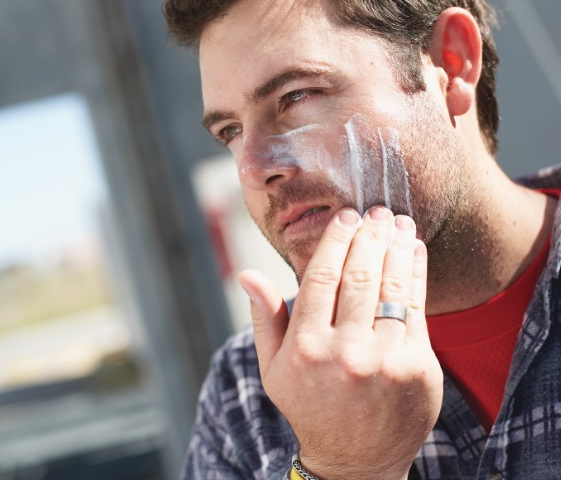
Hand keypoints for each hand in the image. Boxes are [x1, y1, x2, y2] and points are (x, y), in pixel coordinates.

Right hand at [238, 207, 442, 479]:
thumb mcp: (273, 368)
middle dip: (369, 236)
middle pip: (359, 275)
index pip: (322, 276)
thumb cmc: (310, 404)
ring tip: (399, 222)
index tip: (346, 217)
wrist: (358, 461)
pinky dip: (416, 273)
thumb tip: (248, 275)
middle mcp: (344, 352)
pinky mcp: (417, 368)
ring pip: (390, 287)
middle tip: (376, 211)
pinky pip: (416, 308)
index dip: (336, 240)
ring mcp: (384, 361)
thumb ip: (264, 318)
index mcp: (304, 347)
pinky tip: (414, 251)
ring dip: (396, 247)